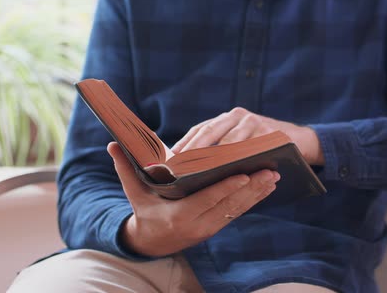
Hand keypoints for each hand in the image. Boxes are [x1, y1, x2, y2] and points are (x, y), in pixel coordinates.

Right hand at [107, 142, 279, 256]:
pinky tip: (266, 187)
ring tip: (273, 176)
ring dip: (257, 194)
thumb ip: (125, 169)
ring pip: (237, 210)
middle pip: (229, 206)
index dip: (226, 189)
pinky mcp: (217, 227)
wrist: (152, 243)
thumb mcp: (134, 193)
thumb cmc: (144, 212)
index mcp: (179, 216)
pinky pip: (237, 213)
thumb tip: (112, 145)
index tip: (244, 176)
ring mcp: (210, 228)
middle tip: (270, 171)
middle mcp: (198, 225)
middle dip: (251, 189)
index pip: (207, 201)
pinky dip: (253, 200)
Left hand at [171, 107, 324, 164]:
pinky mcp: (269, 132)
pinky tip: (230, 172)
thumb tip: (190, 171)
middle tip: (179, 166)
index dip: (184, 144)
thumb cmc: (263, 148)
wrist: (300, 141)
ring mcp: (254, 122)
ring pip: (229, 141)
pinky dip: (240, 159)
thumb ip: (220, 151)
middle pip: (209, 132)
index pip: (200, 130)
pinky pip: (251, 148)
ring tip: (199, 172)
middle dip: (193, 149)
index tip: (170, 159)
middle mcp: (237, 116)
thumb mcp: (241, 145)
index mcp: (225, 120)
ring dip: (214, 157)